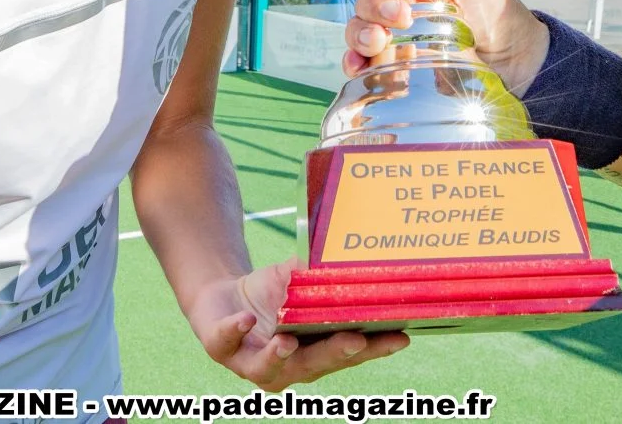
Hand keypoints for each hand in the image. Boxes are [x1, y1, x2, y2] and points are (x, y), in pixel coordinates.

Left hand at [189, 261, 407, 389]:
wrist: (221, 300)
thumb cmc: (269, 295)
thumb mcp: (298, 284)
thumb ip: (324, 276)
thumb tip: (360, 253)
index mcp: (313, 355)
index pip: (349, 355)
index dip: (375, 348)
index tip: (400, 337)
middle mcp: (287, 368)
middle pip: (313, 365)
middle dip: (334, 354)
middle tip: (356, 341)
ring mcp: (252, 363)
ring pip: (269, 368)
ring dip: (280, 356)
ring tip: (288, 342)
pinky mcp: (222, 348)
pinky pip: (228, 342)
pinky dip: (237, 331)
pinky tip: (246, 320)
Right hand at [346, 0, 549, 91]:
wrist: (514, 58)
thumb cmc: (494, 9)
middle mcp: (395, 4)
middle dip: (374, 5)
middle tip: (403, 15)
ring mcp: (393, 37)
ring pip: (356, 29)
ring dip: (360, 33)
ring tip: (379, 41)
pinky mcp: (396, 66)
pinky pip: (362, 63)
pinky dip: (354, 62)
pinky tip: (359, 66)